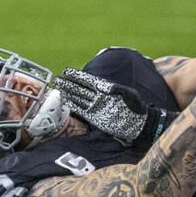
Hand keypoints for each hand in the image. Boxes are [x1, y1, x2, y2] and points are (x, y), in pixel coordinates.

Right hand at [54, 68, 173, 147]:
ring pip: (79, 98)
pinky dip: (73, 106)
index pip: (88, 80)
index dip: (78, 76)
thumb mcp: (129, 95)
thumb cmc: (137, 108)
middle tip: (57, 79)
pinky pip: (81, 110)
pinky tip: (65, 102)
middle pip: (80, 88)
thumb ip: (116, 89)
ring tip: (58, 88)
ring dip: (68, 93)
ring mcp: (96, 107)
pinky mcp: (94, 118)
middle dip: (69, 84)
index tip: (67, 71)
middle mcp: (99, 97)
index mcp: (106, 89)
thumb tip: (102, 85)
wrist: (139, 125)